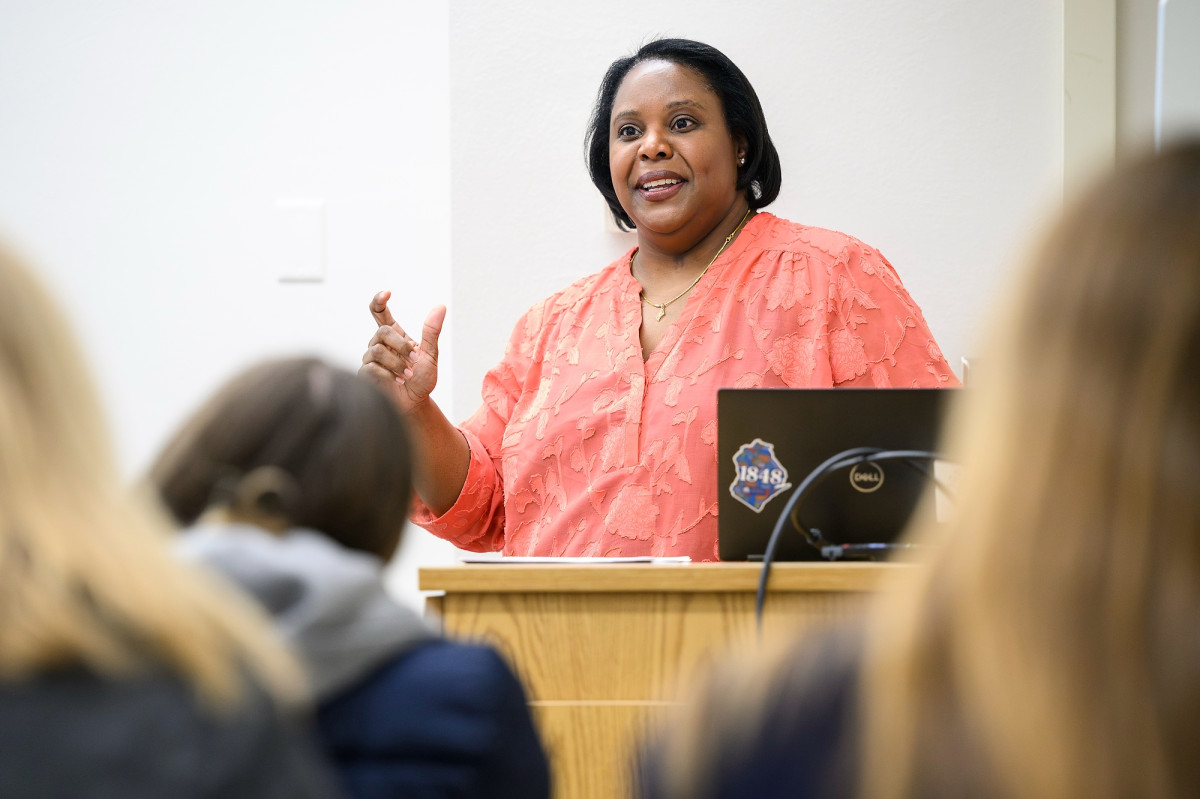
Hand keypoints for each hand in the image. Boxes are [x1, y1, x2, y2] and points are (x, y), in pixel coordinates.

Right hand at [359, 290, 446, 414]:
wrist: (414, 404)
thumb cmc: (420, 380)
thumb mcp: (430, 355)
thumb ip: (431, 332)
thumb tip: (440, 307)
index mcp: (393, 335)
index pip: (379, 312)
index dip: (379, 301)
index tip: (387, 293)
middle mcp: (378, 344)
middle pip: (382, 332)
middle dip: (401, 345)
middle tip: (415, 358)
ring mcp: (370, 359)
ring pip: (376, 350)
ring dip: (397, 363)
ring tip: (408, 375)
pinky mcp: (365, 374)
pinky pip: (372, 368)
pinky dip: (389, 375)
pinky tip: (398, 381)